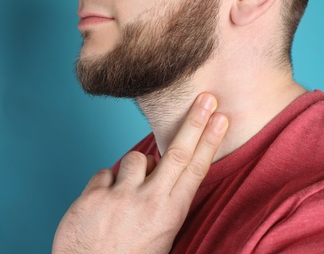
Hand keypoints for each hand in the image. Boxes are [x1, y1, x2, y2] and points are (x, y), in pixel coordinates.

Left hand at [52, 93, 227, 253]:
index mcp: (170, 213)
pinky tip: (104, 204)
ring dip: (136, 169)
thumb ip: (165, 202)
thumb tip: (161, 174)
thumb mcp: (161, 235)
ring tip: (130, 193)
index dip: (210, 141)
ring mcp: (120, 197)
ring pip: (135, 159)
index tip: (220, 119)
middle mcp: (149, 201)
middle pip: (177, 153)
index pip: (196, 170)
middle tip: (206, 99)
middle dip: (194, 122)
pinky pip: (105, 173)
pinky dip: (108, 184)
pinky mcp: (93, 196)